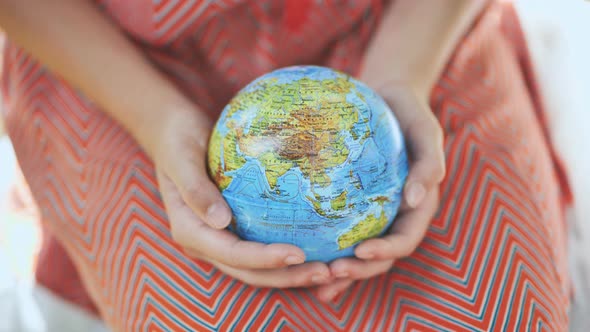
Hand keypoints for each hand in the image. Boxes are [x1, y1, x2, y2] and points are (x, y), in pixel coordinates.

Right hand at [151, 108, 331, 287]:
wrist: (174, 134)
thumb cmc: (178, 139)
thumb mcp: (181, 157)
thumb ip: (195, 189)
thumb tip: (220, 222)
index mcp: (190, 231)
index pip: (231, 254)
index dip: (264, 259)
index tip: (298, 254)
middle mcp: (205, 243)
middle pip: (249, 271)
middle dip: (286, 276)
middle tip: (326, 271)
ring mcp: (219, 240)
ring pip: (258, 268)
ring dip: (291, 273)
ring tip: (329, 270)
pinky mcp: (234, 230)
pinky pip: (262, 247)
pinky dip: (287, 255)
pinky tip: (319, 249)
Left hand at [315, 82, 444, 300]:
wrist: (390, 99)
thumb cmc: (410, 113)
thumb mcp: (426, 132)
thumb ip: (429, 163)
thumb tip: (415, 199)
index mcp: (417, 208)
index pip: (404, 239)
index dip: (385, 252)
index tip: (360, 251)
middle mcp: (396, 217)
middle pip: (379, 255)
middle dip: (358, 270)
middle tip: (330, 274)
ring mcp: (375, 213)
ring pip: (357, 248)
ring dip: (340, 269)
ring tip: (314, 282)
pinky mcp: (354, 204)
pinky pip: (337, 224)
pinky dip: (322, 241)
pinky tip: (295, 245)